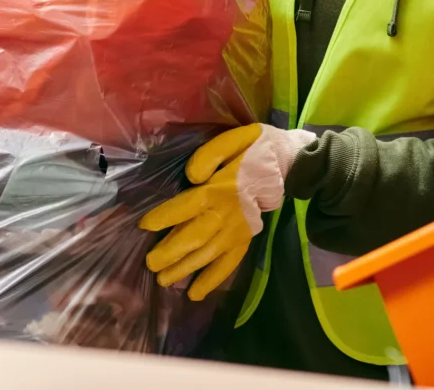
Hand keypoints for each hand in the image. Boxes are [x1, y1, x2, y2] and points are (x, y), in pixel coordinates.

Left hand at [139, 123, 313, 300]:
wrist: (288, 162)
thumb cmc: (255, 148)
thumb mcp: (236, 139)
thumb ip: (212, 154)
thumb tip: (192, 176)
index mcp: (224, 186)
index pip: (190, 204)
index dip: (167, 215)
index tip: (145, 225)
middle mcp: (230, 212)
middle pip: (197, 236)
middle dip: (172, 252)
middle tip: (151, 264)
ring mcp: (240, 229)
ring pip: (209, 254)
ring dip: (186, 269)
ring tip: (164, 280)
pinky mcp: (247, 238)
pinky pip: (230, 262)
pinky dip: (213, 279)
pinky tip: (195, 293)